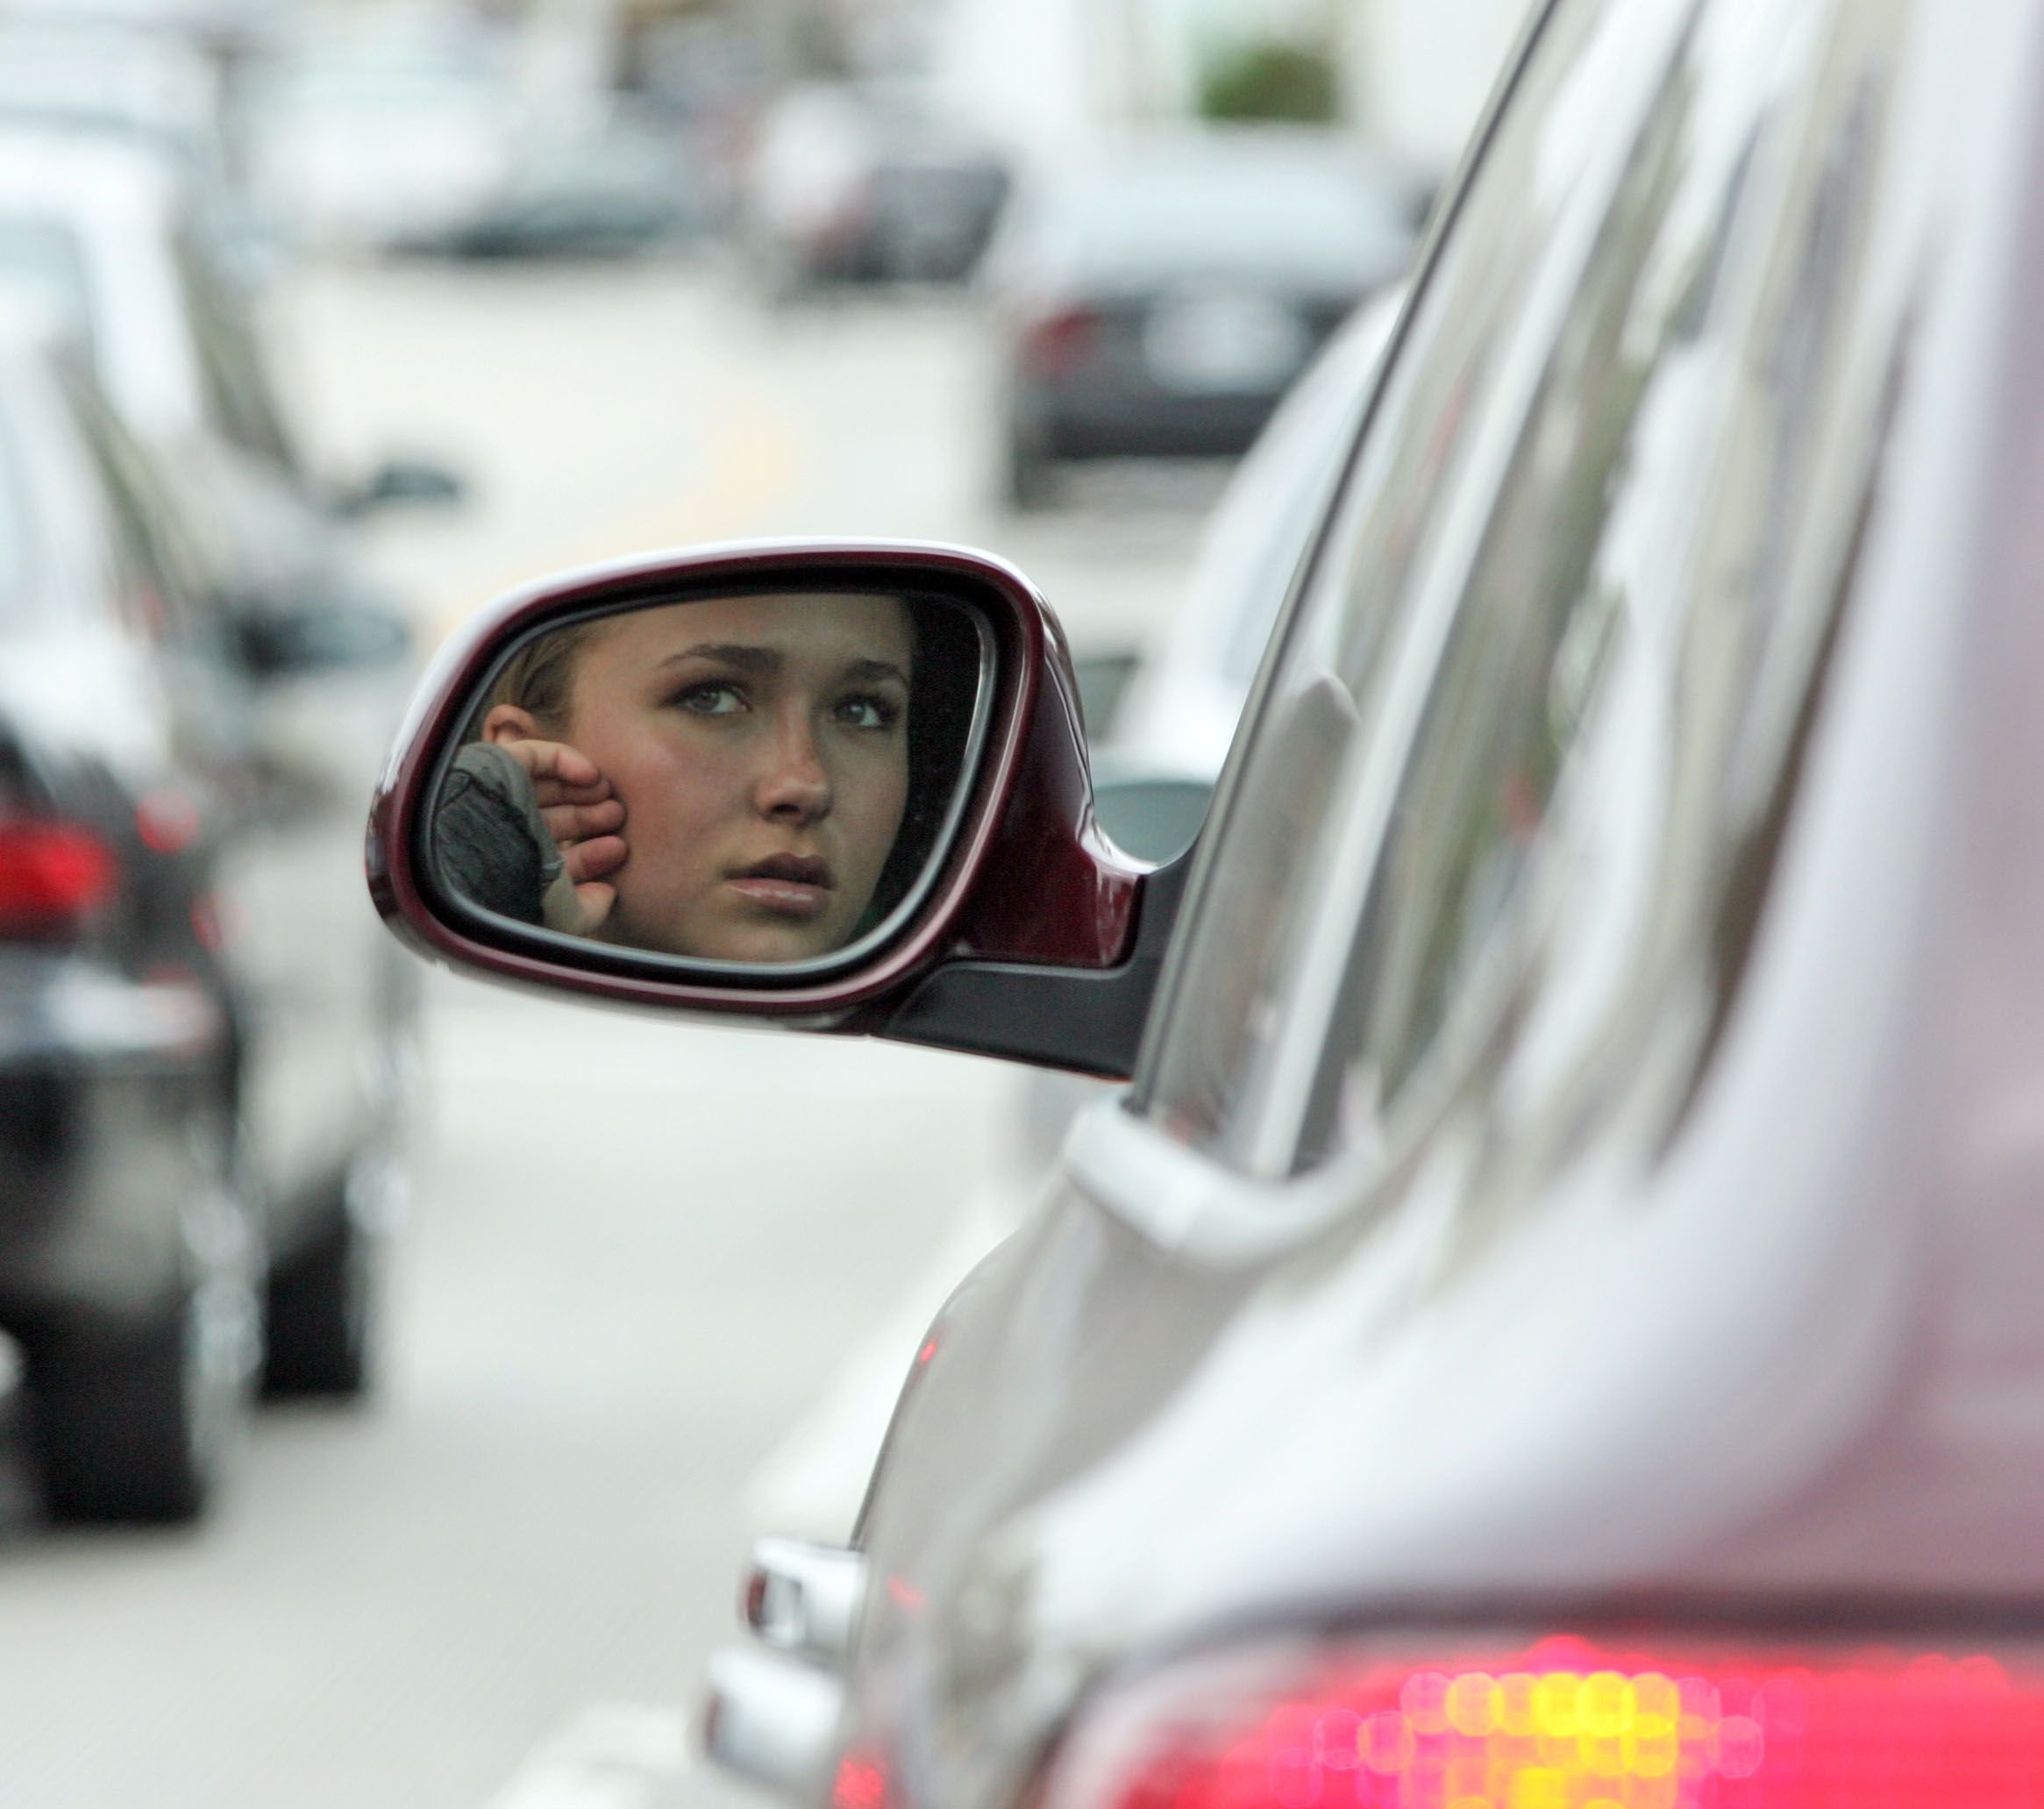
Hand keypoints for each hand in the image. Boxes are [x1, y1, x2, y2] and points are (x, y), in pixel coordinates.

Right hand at [495, 737, 626, 934]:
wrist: (475, 856)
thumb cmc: (516, 891)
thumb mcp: (560, 914)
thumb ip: (588, 912)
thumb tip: (608, 896)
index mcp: (514, 871)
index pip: (556, 860)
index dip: (591, 855)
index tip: (620, 849)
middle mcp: (503, 835)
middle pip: (554, 821)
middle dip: (590, 819)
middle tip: (617, 816)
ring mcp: (496, 800)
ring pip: (546, 788)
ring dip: (582, 791)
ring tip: (609, 796)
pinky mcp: (492, 766)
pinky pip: (533, 755)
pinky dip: (564, 760)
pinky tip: (590, 775)